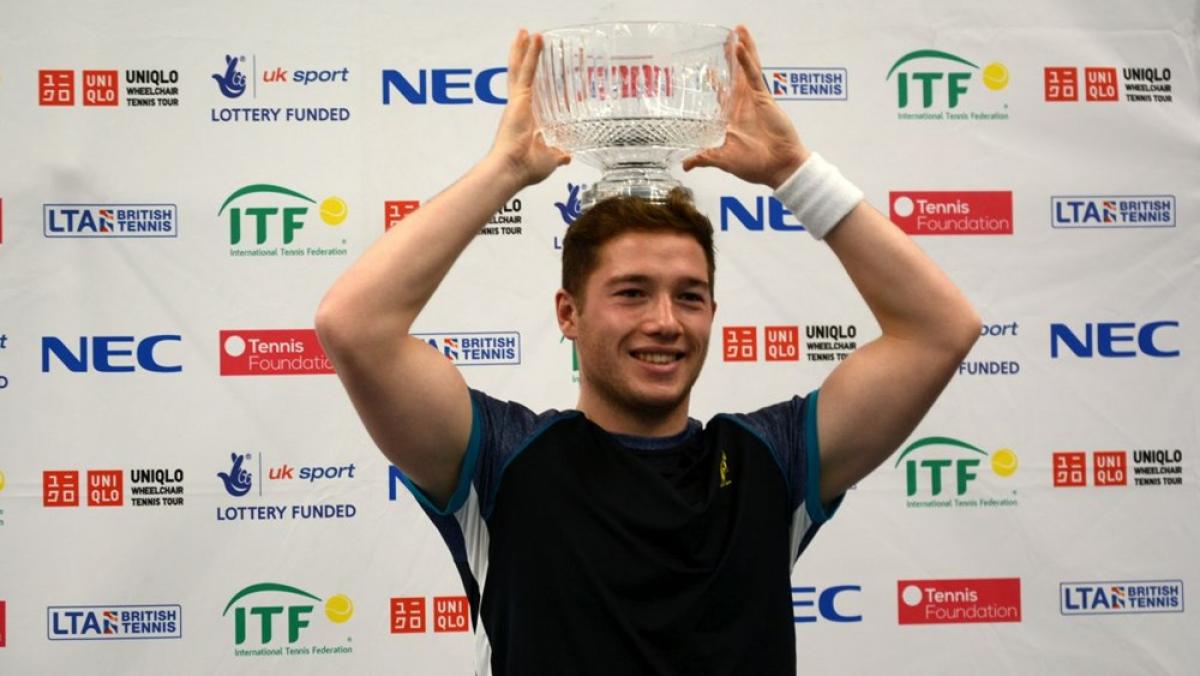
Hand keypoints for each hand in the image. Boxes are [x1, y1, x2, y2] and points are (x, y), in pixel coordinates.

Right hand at [488, 29, 570, 187]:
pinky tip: (534, 38)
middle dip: (523, 58)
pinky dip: (530, 54)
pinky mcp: (519, 98)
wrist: (512, 170)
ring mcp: (518, 102)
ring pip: (521, 69)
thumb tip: (566, 156)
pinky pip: (525, 71)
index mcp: (527, 121)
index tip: (537, 70)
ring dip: (525, 50)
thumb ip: (558, 154)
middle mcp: (520, 109)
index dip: (533, 81)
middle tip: (525, 41)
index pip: (531, 95)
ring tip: (527, 32)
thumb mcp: (550, 159)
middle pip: (521, 77)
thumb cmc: (526, 168)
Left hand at [682, 26, 809, 188]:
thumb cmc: (755, 165)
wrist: (778, 168)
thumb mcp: (722, 160)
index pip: (723, 94)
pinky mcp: (764, 98)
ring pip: (747, 68)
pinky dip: (747, 61)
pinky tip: (740, 47)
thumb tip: (685, 165)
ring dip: (742, 49)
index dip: (716, 81)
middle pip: (735, 74)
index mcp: (732, 118)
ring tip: (738, 30)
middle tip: (727, 37)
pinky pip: (754, 75)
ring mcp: (754, 100)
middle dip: (731, 56)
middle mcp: (743, 105)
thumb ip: (704, 157)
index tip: (708, 70)